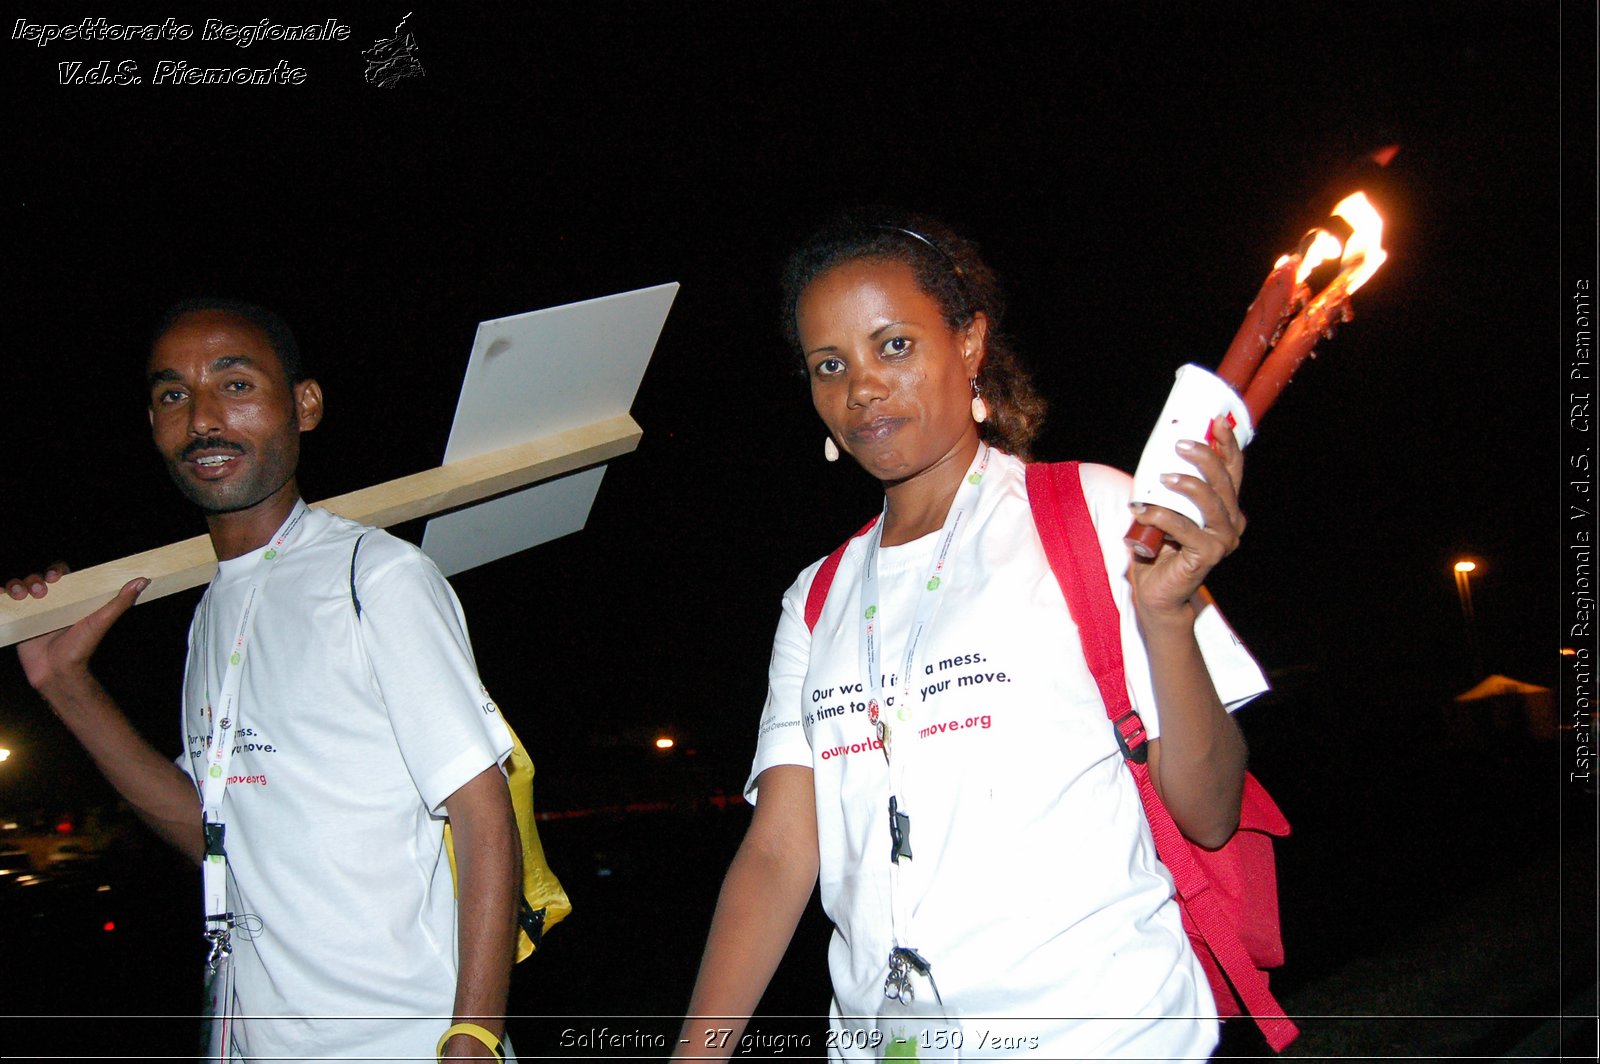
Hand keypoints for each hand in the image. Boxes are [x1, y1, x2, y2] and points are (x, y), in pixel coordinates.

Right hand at [13, 564, 148, 694]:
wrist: (57, 672)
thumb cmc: (81, 648)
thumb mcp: (101, 621)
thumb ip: (120, 602)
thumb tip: (142, 581)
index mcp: (71, 598)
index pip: (61, 574)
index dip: (56, 571)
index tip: (56, 577)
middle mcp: (52, 602)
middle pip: (38, 578)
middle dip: (36, 578)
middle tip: (42, 591)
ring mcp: (34, 611)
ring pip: (20, 586)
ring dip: (18, 585)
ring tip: (23, 596)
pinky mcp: (19, 621)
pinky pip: (6, 602)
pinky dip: (3, 595)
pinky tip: (7, 598)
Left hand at [1127, 416, 1245, 622]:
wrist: (1156, 591)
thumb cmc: (1158, 548)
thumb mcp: (1164, 507)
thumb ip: (1168, 487)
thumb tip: (1157, 455)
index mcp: (1226, 508)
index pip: (1232, 471)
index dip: (1227, 446)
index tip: (1216, 423)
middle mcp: (1231, 523)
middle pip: (1225, 482)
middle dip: (1205, 458)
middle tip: (1180, 445)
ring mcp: (1223, 541)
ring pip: (1211, 503)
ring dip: (1187, 485)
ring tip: (1164, 478)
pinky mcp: (1207, 555)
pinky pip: (1186, 528)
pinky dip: (1162, 515)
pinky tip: (1143, 510)